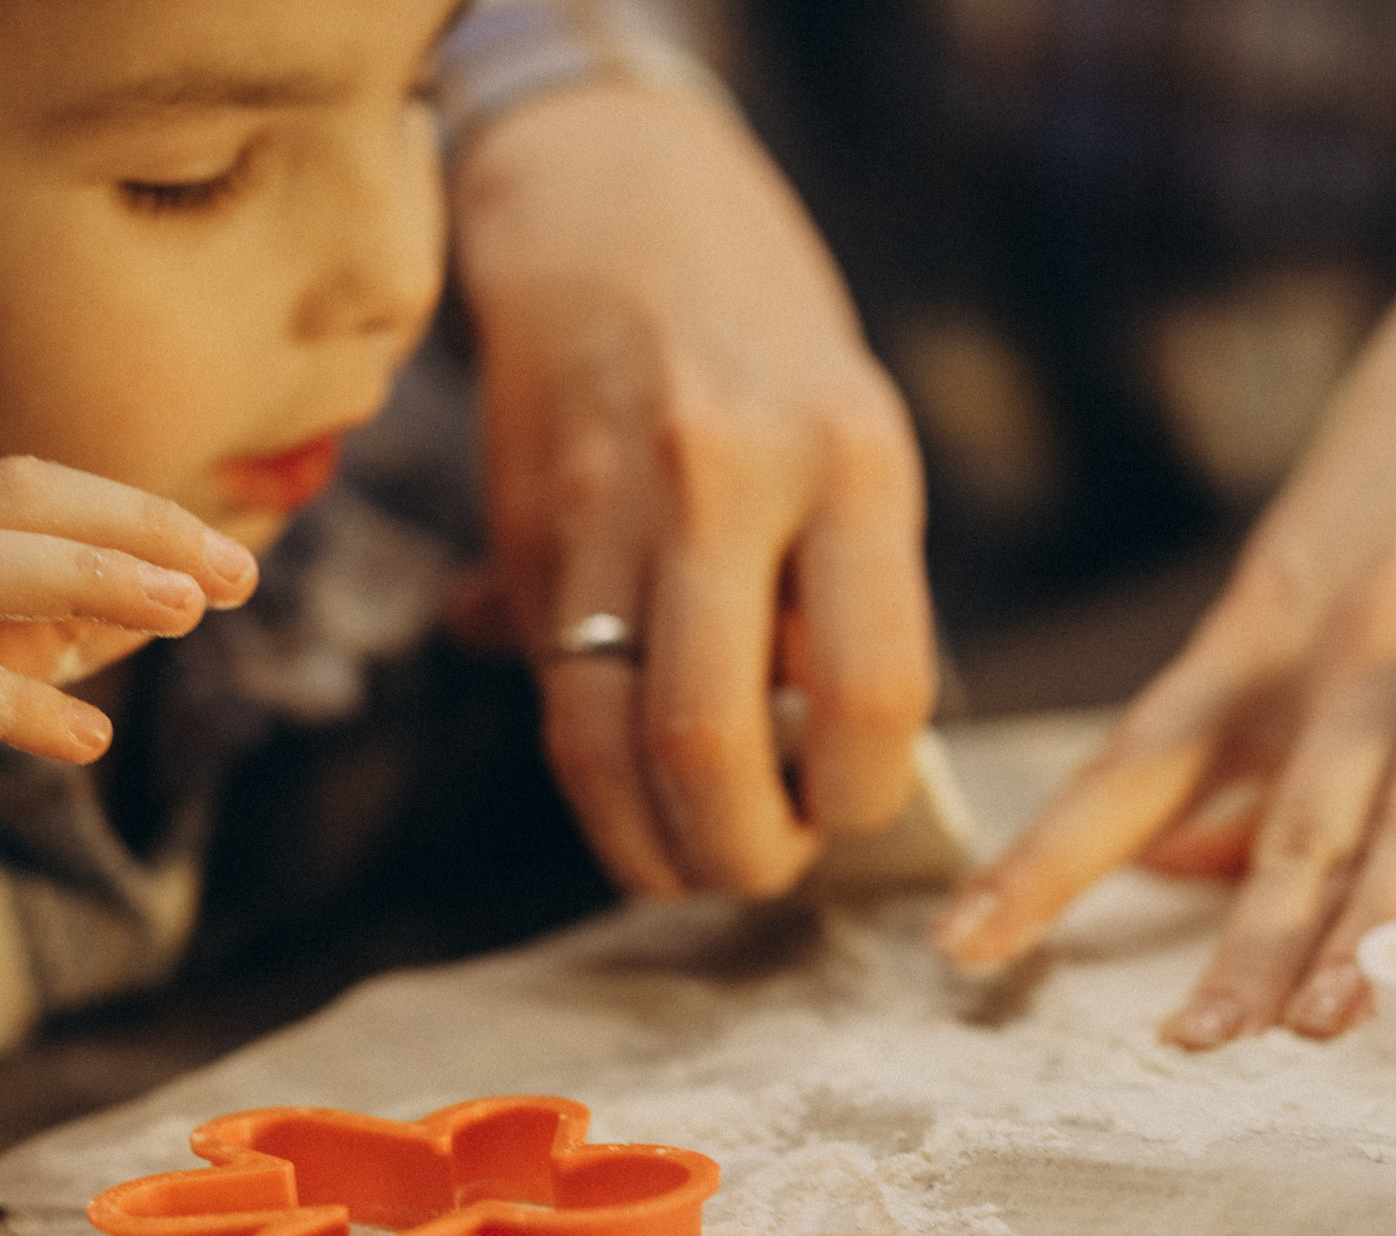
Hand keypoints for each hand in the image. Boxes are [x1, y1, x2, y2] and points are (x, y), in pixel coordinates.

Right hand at [0, 457, 255, 1040]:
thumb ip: (47, 640)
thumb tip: (164, 597)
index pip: (23, 489)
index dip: (136, 514)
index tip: (233, 563)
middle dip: (127, 531)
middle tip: (228, 578)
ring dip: (85, 583)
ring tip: (182, 616)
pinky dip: (16, 705)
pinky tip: (87, 738)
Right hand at [452, 79, 933, 897]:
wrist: (614, 208)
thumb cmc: (767, 348)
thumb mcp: (857, 441)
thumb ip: (848, 598)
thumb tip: (835, 779)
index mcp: (852, 459)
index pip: (870, 692)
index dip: (861, 796)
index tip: (851, 815)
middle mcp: (727, 479)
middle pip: (712, 743)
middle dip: (745, 853)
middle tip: (769, 867)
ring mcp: (609, 508)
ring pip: (606, 744)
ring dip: (655, 848)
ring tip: (698, 863)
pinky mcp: (525, 534)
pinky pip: (559, 699)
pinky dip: (599, 781)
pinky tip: (635, 801)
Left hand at [934, 177, 1395, 1044]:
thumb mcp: (1280, 608)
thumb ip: (1238, 746)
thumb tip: (1170, 867)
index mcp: (1257, 658)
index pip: (1131, 773)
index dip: (1047, 862)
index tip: (961, 947)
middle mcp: (1350, 657)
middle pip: (1294, 820)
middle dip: (1250, 937)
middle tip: (1205, 1039)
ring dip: (1388, 895)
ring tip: (1344, 1001)